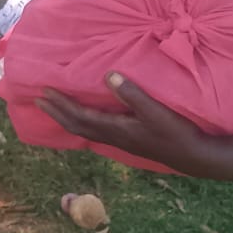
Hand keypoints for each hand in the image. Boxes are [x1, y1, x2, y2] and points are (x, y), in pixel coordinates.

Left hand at [35, 72, 204, 172]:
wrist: (193, 156)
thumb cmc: (175, 132)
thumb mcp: (155, 111)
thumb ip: (132, 93)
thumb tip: (108, 76)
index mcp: (116, 129)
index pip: (80, 116)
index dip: (61, 105)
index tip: (44, 92)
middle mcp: (113, 137)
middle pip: (77, 126)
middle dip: (56, 112)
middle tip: (38, 100)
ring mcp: (120, 141)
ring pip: (85, 130)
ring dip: (67, 118)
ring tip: (55, 108)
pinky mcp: (128, 140)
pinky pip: (96, 131)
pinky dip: (83, 122)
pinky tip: (86, 118)